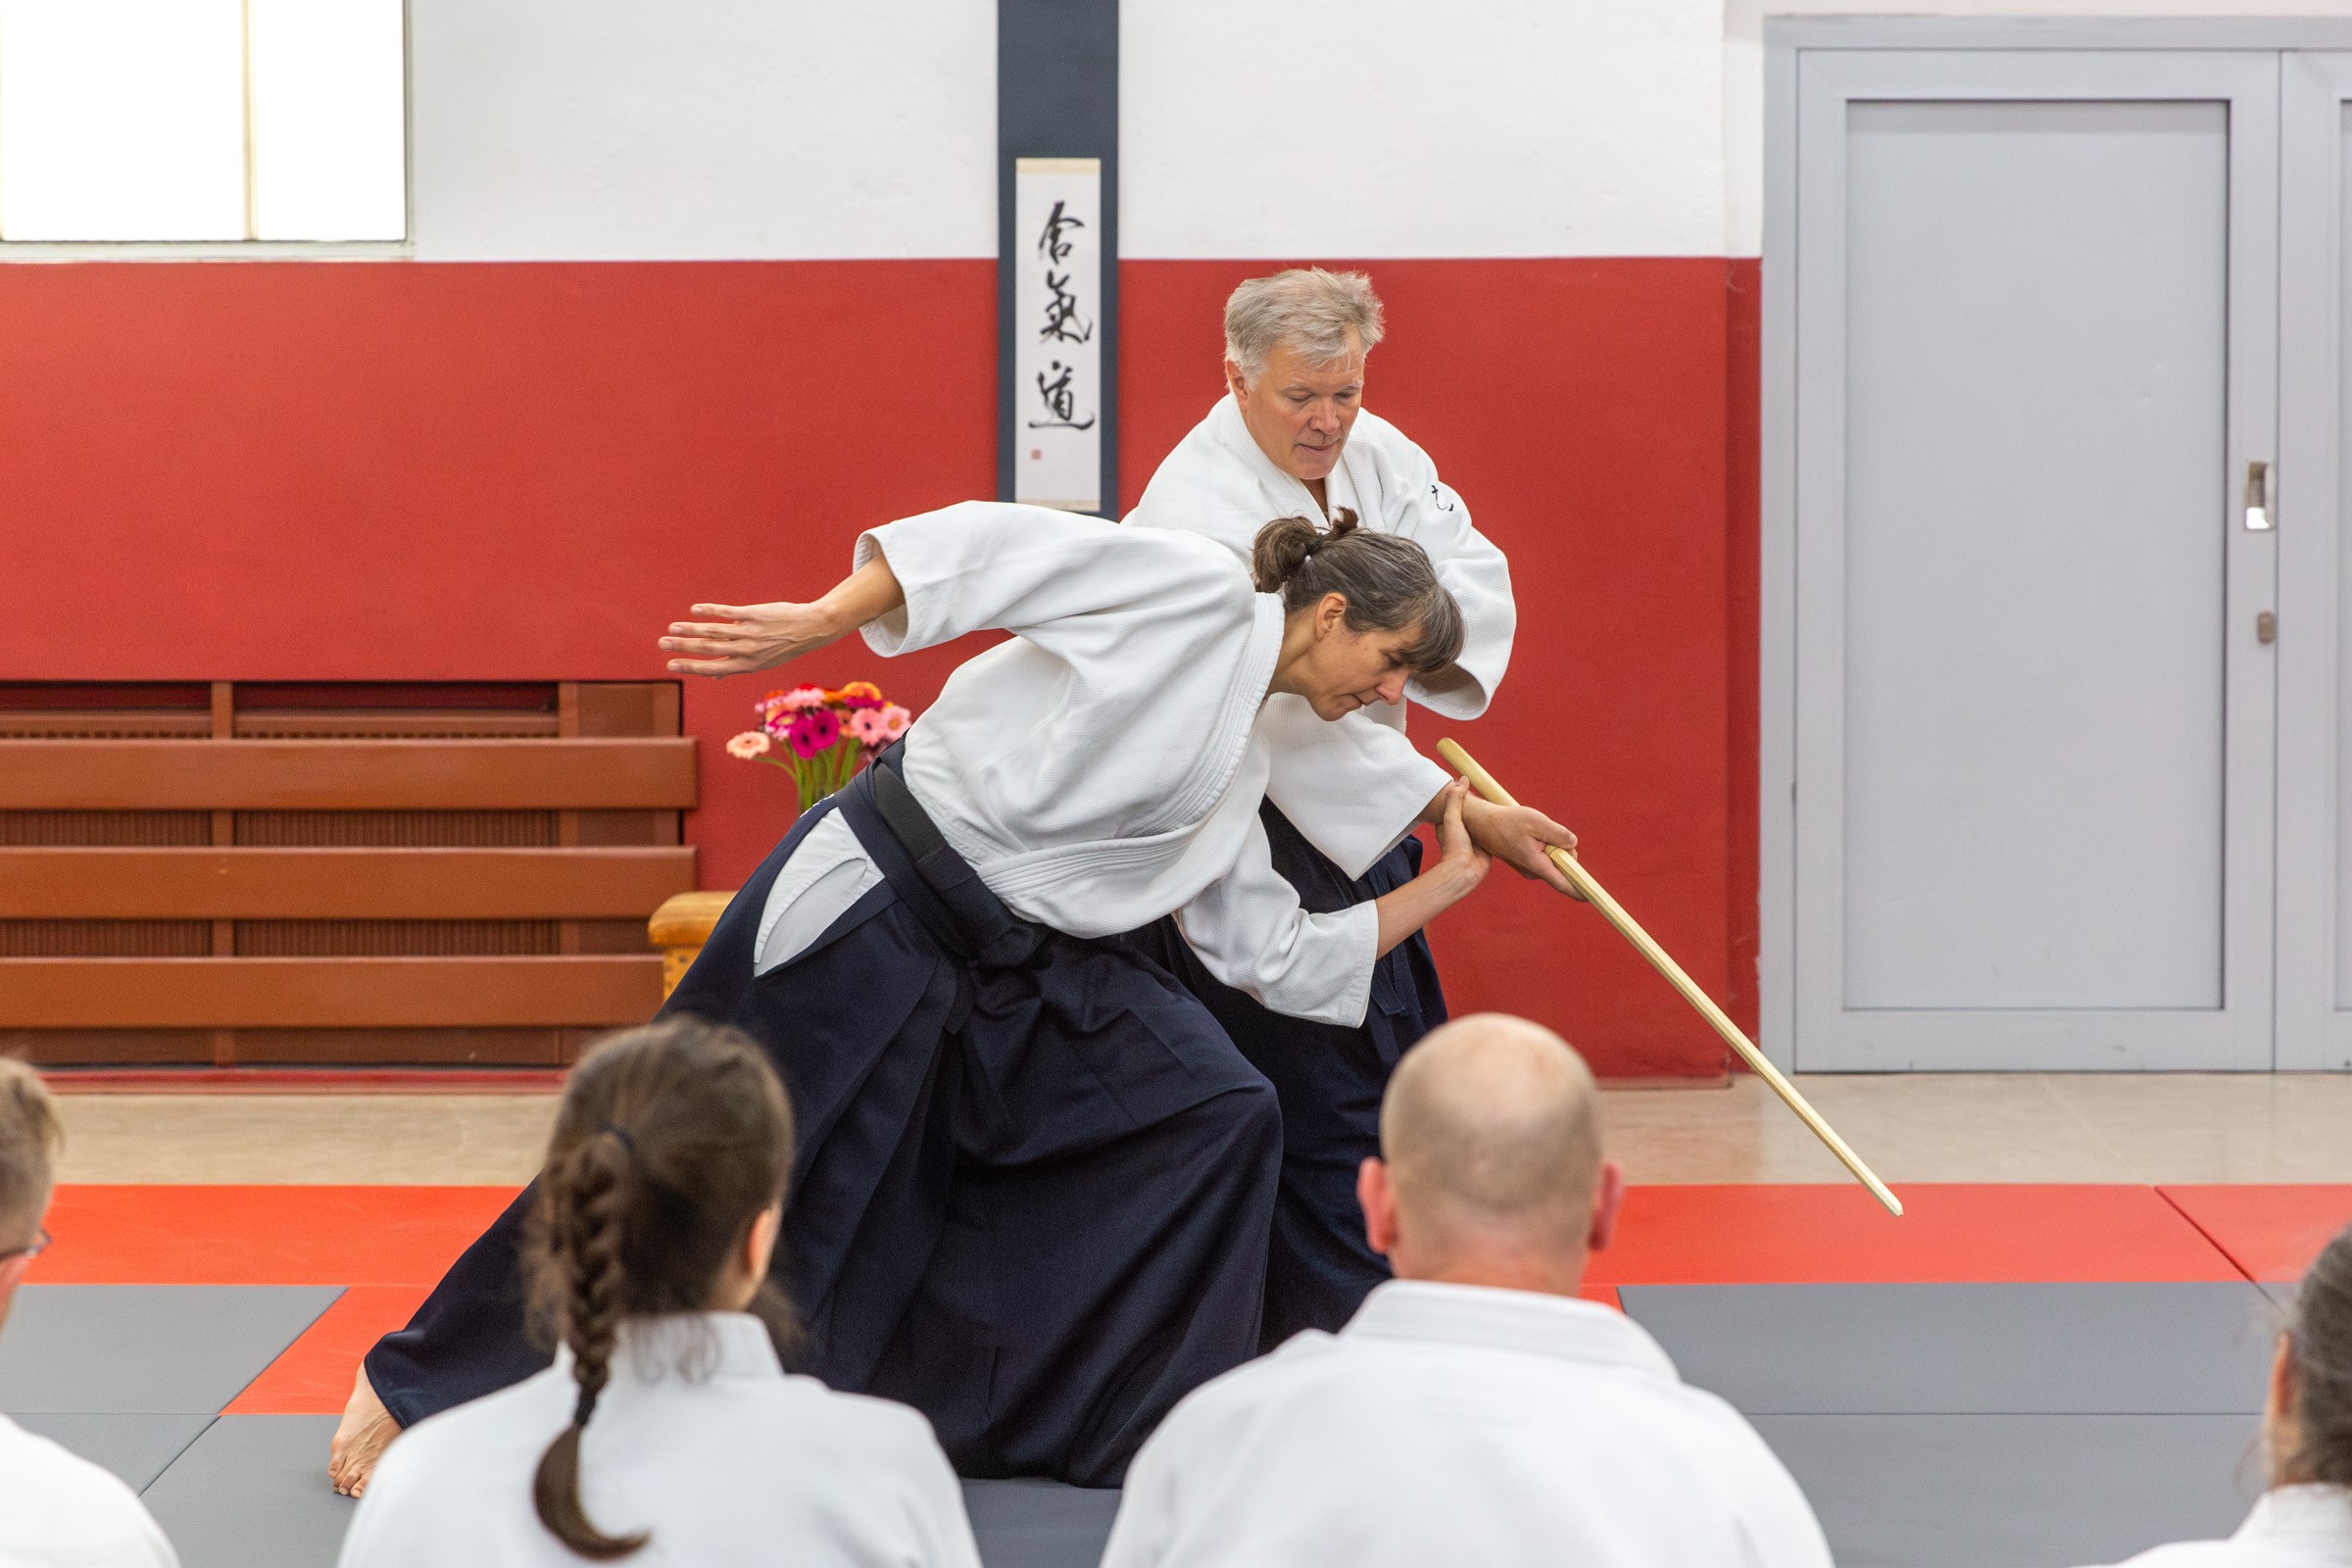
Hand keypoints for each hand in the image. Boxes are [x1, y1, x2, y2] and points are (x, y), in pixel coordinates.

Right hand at [659, 601, 845, 678]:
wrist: (811, 629)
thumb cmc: (784, 646)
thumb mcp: (762, 662)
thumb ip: (736, 666)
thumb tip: (715, 675)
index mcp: (747, 665)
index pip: (712, 668)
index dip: (690, 666)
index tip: (671, 665)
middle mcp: (746, 651)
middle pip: (708, 649)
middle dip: (683, 647)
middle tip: (662, 644)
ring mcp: (750, 633)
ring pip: (714, 631)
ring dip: (691, 629)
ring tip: (673, 628)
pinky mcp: (754, 615)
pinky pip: (728, 613)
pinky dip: (710, 611)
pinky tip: (695, 609)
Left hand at [1432, 779, 1492, 894]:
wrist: (1464, 871)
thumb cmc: (1454, 846)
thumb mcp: (1452, 817)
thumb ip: (1456, 798)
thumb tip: (1463, 778)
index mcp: (1450, 824)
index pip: (1455, 805)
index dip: (1461, 796)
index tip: (1469, 786)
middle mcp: (1462, 833)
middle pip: (1472, 815)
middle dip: (1479, 809)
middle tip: (1487, 797)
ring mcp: (1475, 841)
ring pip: (1484, 826)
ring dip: (1491, 820)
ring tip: (1499, 808)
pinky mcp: (1487, 849)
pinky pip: (1495, 837)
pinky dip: (1500, 832)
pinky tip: (1507, 825)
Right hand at [1463, 796, 1581, 896]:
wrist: (1482, 823)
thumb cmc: (1507, 822)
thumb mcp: (1537, 822)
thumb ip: (1558, 834)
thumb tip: (1573, 845)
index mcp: (1536, 865)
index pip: (1563, 883)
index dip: (1579, 890)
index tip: (1591, 897)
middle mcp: (1533, 871)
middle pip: (1562, 865)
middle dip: (1563, 849)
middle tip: (1546, 831)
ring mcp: (1529, 868)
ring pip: (1553, 858)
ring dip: (1551, 843)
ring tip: (1533, 831)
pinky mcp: (1526, 862)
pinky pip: (1545, 854)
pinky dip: (1544, 843)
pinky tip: (1529, 833)